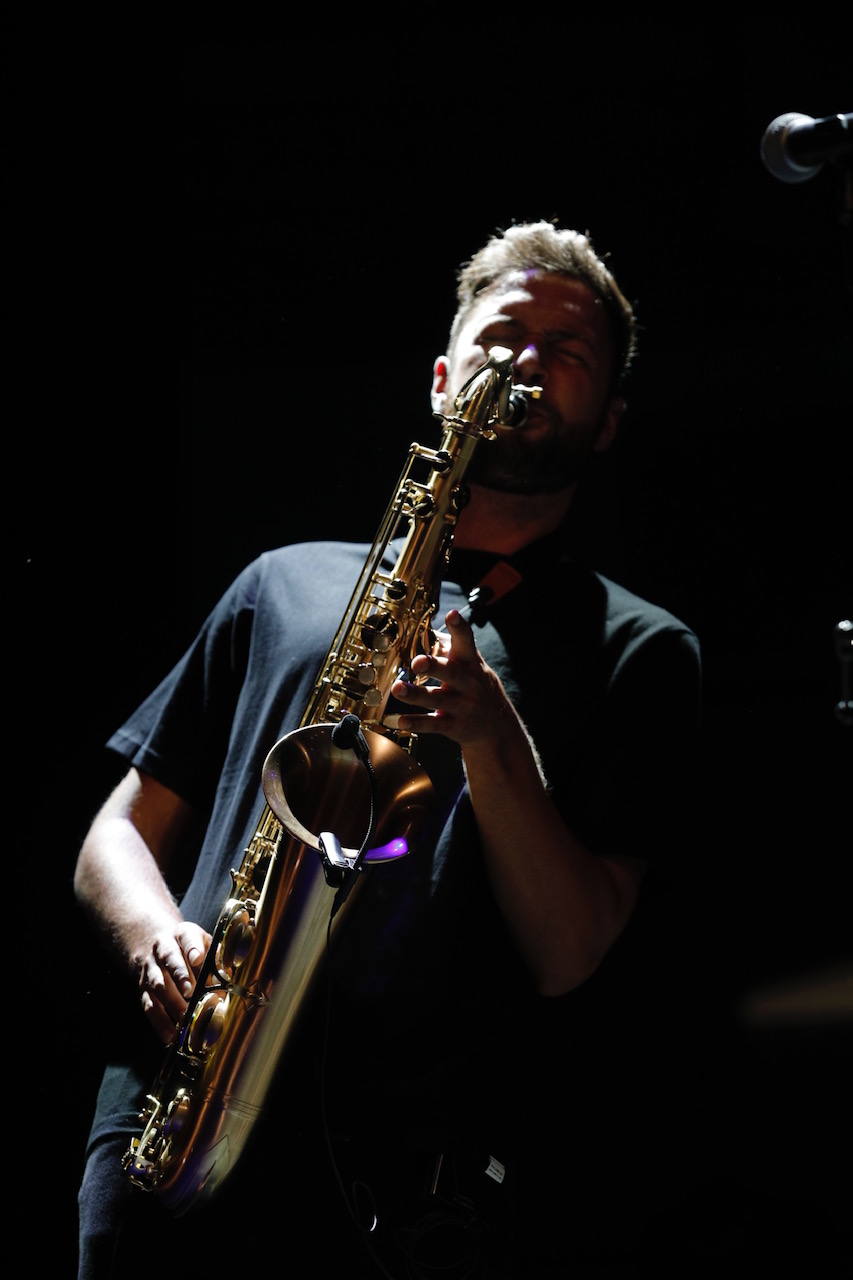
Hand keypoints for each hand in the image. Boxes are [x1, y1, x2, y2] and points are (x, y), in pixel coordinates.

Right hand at [130, 920, 211, 1043]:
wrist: (153, 944)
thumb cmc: (189, 948)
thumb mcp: (204, 944)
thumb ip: (216, 960)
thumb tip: (227, 980)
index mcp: (182, 934)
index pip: (188, 937)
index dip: (193, 948)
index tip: (197, 958)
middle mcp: (163, 949)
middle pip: (169, 959)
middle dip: (179, 976)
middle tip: (190, 992)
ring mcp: (150, 970)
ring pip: (157, 985)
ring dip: (171, 1003)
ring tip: (185, 1017)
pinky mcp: (143, 990)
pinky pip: (149, 1006)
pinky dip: (160, 1022)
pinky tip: (171, 1035)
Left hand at [391, 609, 520, 747]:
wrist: (498, 727)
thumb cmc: (477, 686)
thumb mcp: (471, 664)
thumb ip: (450, 647)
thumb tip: (425, 626)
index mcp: (471, 663)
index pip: (467, 642)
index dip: (460, 628)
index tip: (452, 615)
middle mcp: (469, 683)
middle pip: (451, 672)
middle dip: (434, 666)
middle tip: (417, 661)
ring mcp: (462, 706)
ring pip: (437, 699)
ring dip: (416, 694)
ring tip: (397, 688)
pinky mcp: (454, 726)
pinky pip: (433, 724)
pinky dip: (417, 723)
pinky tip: (401, 721)